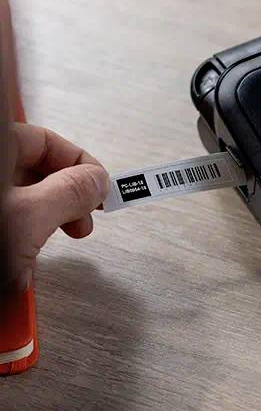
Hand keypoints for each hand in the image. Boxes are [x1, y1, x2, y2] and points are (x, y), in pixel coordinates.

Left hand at [2, 123, 108, 290]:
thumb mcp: (28, 219)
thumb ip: (70, 193)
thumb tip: (94, 181)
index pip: (45, 140)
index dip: (80, 164)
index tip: (100, 190)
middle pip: (30, 171)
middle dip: (62, 200)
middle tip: (80, 223)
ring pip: (14, 202)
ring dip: (36, 229)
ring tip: (39, 256)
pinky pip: (1, 226)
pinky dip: (11, 246)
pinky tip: (12, 270)